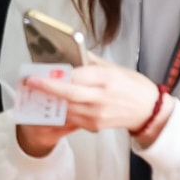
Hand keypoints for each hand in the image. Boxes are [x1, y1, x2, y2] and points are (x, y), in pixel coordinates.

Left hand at [18, 63, 163, 136]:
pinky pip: (72, 118)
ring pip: (66, 108)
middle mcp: (101, 97)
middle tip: (31, 83)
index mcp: (108, 79)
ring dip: (49, 102)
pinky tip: (53, 105)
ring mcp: (97, 114)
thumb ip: (93, 63)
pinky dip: (61, 111)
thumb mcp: (116, 68)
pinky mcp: (94, 125)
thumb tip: (74, 54)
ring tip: (37, 94)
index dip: (57, 75)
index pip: (77, 76)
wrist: (148, 111)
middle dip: (47, 89)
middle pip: (68, 94)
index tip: (41, 72)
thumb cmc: (134, 87)